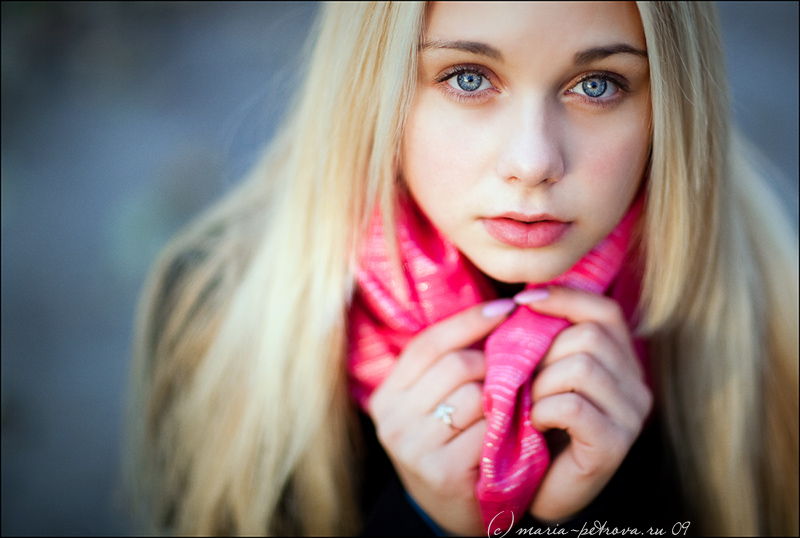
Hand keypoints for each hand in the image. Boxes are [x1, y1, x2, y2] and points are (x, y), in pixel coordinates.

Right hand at [367, 299, 515, 534]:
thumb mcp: (437, 402)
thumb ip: (452, 364)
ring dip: (503, 396)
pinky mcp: (440, 473)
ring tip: (516, 401)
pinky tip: (514, 431)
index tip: (507, 308)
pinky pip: (486, 431)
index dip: (470, 320)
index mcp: (388, 393)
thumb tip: (498, 309)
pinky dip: (506, 428)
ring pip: (473, 395)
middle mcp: (391, 419)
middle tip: (520, 366)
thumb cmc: (453, 443)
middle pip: (455, 365)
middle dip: (494, 362)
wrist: (456, 509)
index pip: (429, 343)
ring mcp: (413, 447)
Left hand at [515, 287, 652, 522]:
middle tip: (521, 378)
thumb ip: (542, 340)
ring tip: (527, 403)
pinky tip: (536, 422)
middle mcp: (635, 385)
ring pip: (582, 367)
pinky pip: (573, 406)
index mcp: (620, 361)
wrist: (538, 488)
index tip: (522, 300)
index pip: (604, 311)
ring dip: (540, 382)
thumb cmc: (534, 425)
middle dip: (542, 351)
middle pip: (589, 336)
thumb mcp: (539, 373)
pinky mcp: (614, 445)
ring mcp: (630, 417)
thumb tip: (524, 298)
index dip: (564, 297)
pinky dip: (544, 409)